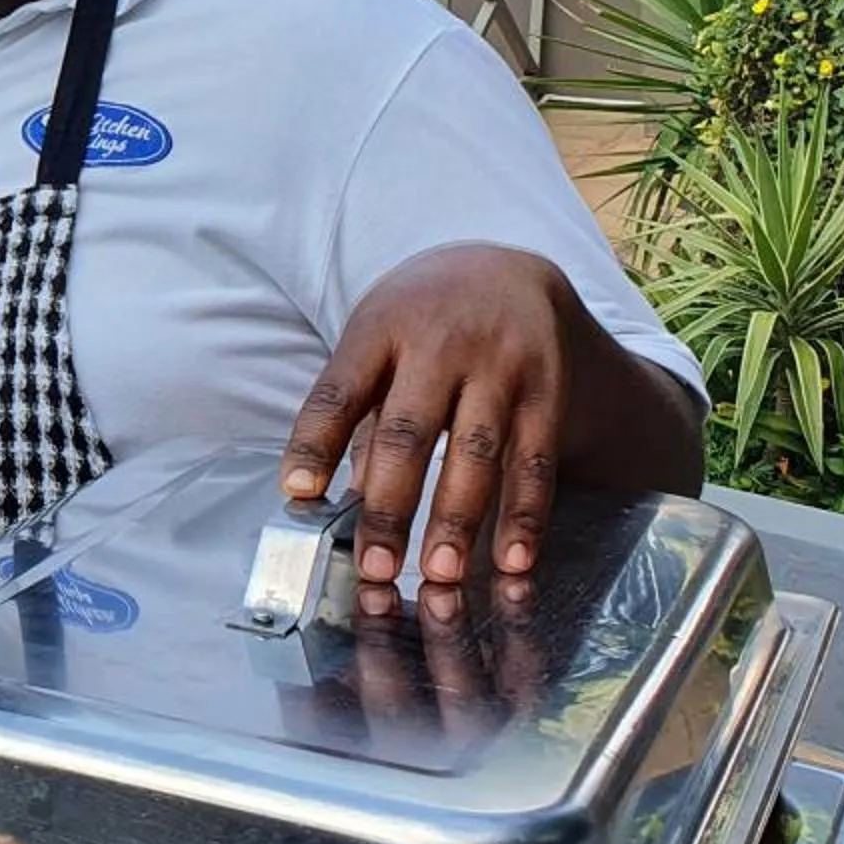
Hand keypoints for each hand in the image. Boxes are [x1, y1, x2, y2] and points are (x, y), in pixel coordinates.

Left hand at [282, 244, 600, 587]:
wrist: (507, 268)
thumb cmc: (419, 319)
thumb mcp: (376, 339)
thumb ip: (356, 411)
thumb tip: (328, 494)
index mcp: (381, 328)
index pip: (339, 390)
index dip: (315, 441)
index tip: (296, 492)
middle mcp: (442, 345)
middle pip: (409, 432)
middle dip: (391, 505)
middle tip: (377, 567)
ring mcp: (500, 367)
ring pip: (477, 453)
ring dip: (457, 521)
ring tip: (440, 575)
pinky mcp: (547, 392)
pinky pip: (535, 461)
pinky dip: (525, 515)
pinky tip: (514, 559)